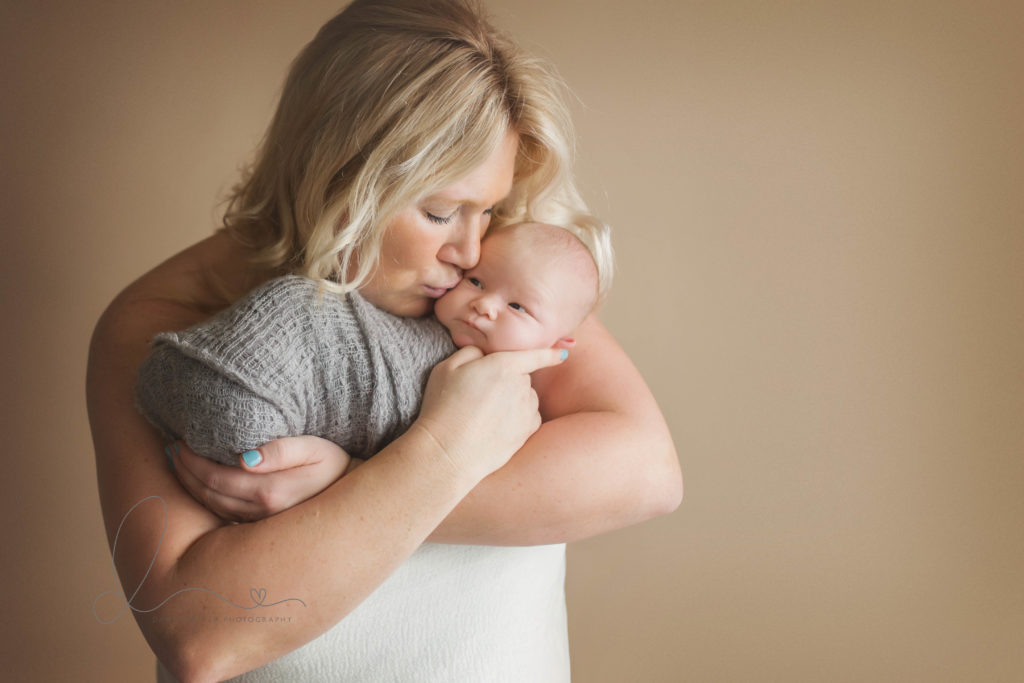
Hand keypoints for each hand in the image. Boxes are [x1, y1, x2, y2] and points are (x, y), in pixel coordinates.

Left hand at [169, 436, 352, 522]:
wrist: (356, 498)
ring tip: (179, 464)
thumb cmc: (335, 466)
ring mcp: (260, 528)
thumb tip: (244, 458)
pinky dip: (205, 499)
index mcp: (271, 494)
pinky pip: (222, 517)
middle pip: (209, 495)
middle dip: (185, 472)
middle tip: (173, 450)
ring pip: (212, 508)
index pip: (216, 478)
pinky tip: (199, 485)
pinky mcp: (261, 531)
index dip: (193, 461)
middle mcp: (261, 516)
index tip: (180, 442)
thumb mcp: (314, 449)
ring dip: (191, 486)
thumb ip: (280, 451)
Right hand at [415, 345, 566, 480]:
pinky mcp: (527, 431)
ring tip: (487, 413)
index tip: (563, 353)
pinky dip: (519, 418)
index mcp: (503, 365)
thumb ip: (471, 352)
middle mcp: (521, 385)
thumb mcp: (447, 368)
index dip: (550, 353)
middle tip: (480, 395)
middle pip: (522, 377)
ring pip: (527, 398)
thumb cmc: (443, 407)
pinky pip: (529, 417)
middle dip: (508, 380)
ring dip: (514, 400)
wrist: (448, 451)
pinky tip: (497, 426)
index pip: (534, 355)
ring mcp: (527, 410)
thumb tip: (484, 352)